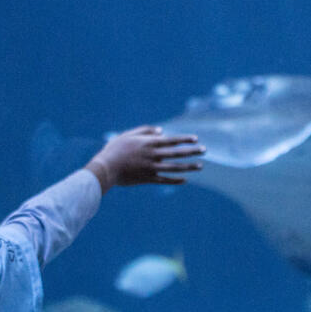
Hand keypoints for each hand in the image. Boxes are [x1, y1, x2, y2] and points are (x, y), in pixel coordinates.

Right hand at [86, 126, 204, 190]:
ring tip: (201, 166)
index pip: (171, 140)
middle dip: (192, 151)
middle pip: (176, 153)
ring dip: (189, 166)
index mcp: (149, 143)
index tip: (196, 139)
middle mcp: (153, 155)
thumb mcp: (128, 135)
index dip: (184, 139)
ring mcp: (151, 168)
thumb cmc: (115, 149)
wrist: (105, 168)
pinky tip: (185, 180)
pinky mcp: (147, 179)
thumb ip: (145, 131)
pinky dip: (175, 180)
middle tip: (205, 150)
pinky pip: (165, 180)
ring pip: (174, 167)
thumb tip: (161, 131)